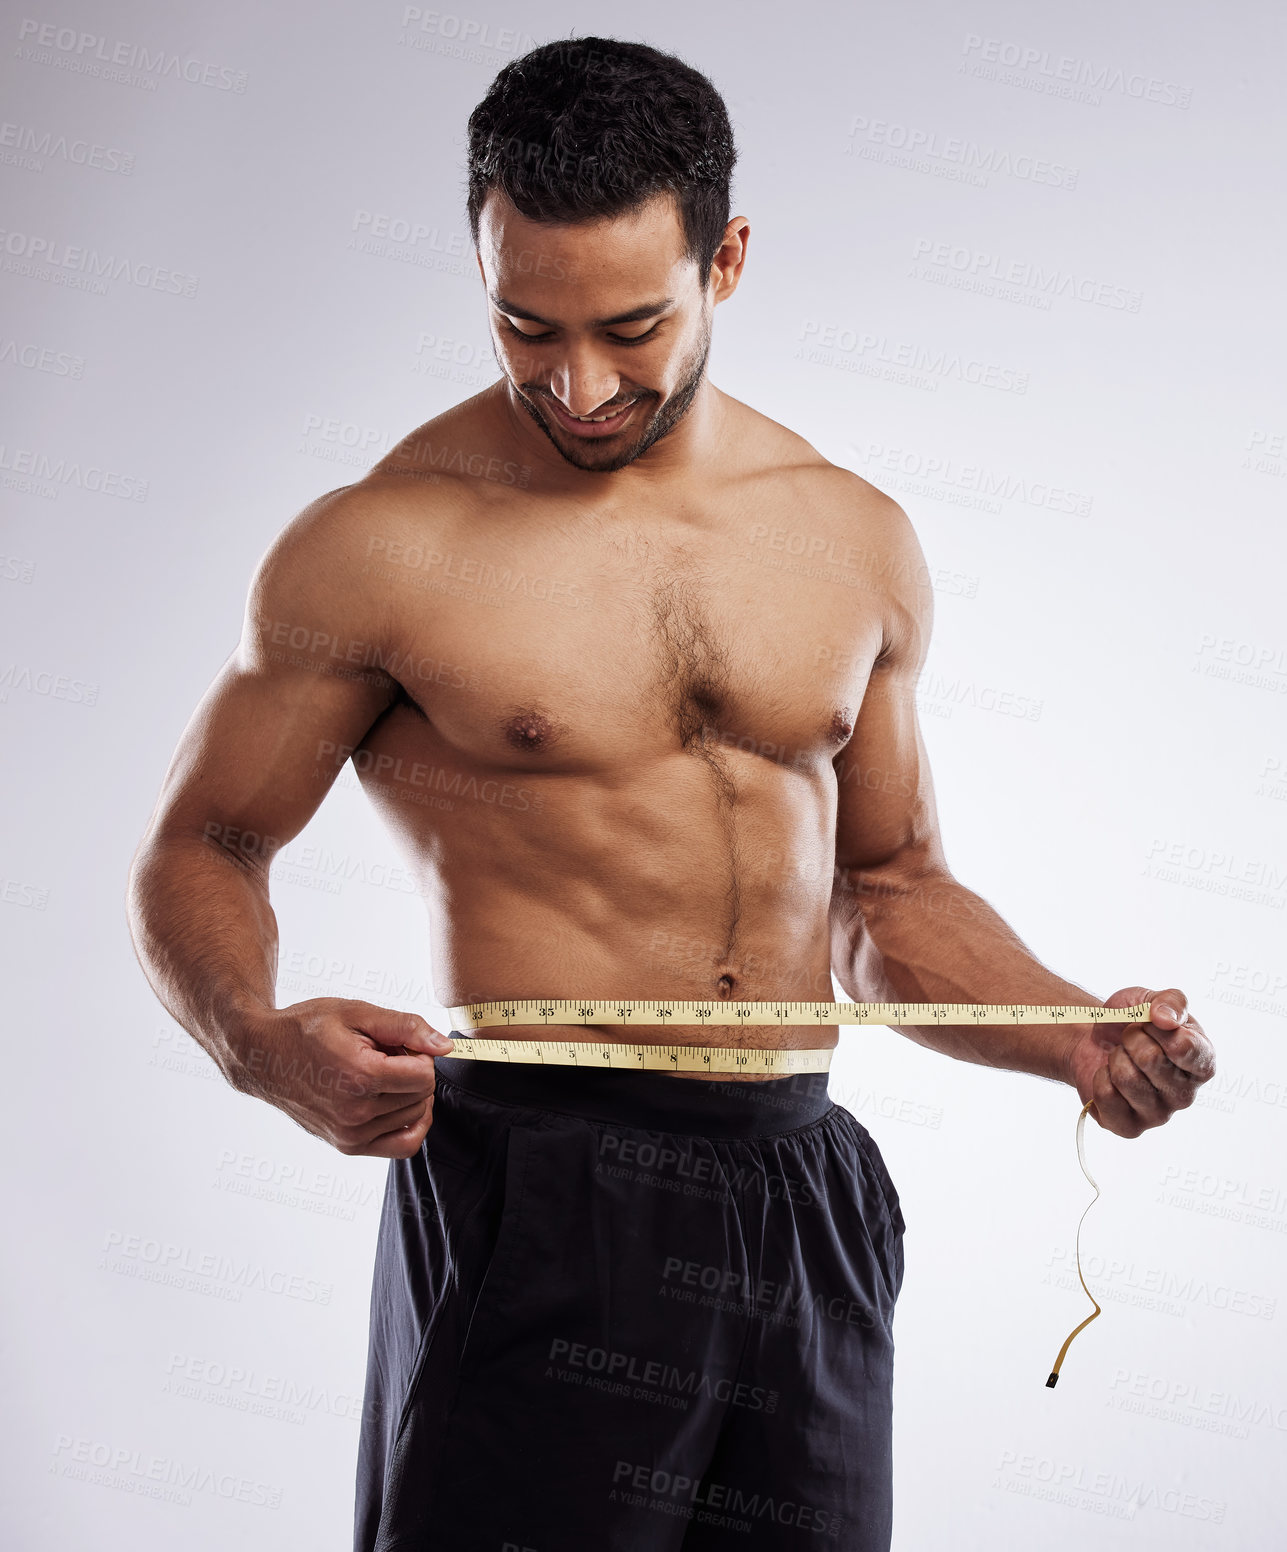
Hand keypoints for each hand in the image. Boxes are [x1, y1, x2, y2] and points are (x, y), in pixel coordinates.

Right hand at [230, 998, 455, 1157]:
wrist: (264, 1057)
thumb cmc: (307, 1029)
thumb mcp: (357, 1012)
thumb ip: (406, 1027)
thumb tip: (445, 1047)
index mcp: (360, 1076)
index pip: (425, 1075)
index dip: (419, 1054)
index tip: (397, 1044)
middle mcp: (355, 1112)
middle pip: (421, 1095)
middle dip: (412, 1072)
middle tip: (383, 1056)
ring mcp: (350, 1134)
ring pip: (415, 1117)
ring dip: (407, 1095)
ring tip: (377, 1075)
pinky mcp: (347, 1146)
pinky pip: (403, 1146)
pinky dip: (409, 1124)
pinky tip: (396, 1102)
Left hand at [1064, 986, 1213, 1137]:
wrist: (1094, 1039)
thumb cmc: (1130, 1021)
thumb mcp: (1151, 999)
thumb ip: (1170, 1001)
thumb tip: (1166, 1020)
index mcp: (1202, 1063)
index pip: (1185, 1047)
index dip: (1156, 1027)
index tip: (1149, 1021)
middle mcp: (1186, 1095)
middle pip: (1151, 1060)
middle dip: (1131, 1038)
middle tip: (1130, 1039)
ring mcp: (1159, 1115)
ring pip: (1126, 1078)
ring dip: (1115, 1057)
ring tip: (1120, 1057)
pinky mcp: (1129, 1128)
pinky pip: (1106, 1095)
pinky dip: (1099, 1076)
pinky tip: (1109, 1076)